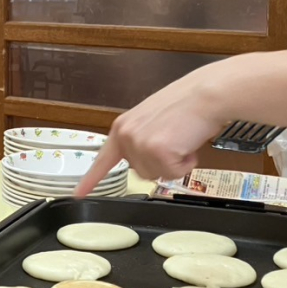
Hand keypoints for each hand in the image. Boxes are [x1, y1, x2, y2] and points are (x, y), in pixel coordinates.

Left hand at [75, 64, 230, 195]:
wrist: (207, 94)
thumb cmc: (187, 105)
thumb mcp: (152, 121)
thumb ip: (140, 138)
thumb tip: (142, 157)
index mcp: (122, 127)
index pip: (103, 159)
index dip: (91, 179)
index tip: (79, 193)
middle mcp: (126, 135)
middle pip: (141, 172)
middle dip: (161, 162)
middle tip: (174, 141)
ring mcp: (140, 143)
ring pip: (156, 175)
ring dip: (174, 163)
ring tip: (182, 140)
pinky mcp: (157, 150)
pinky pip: (173, 174)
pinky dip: (185, 164)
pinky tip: (188, 144)